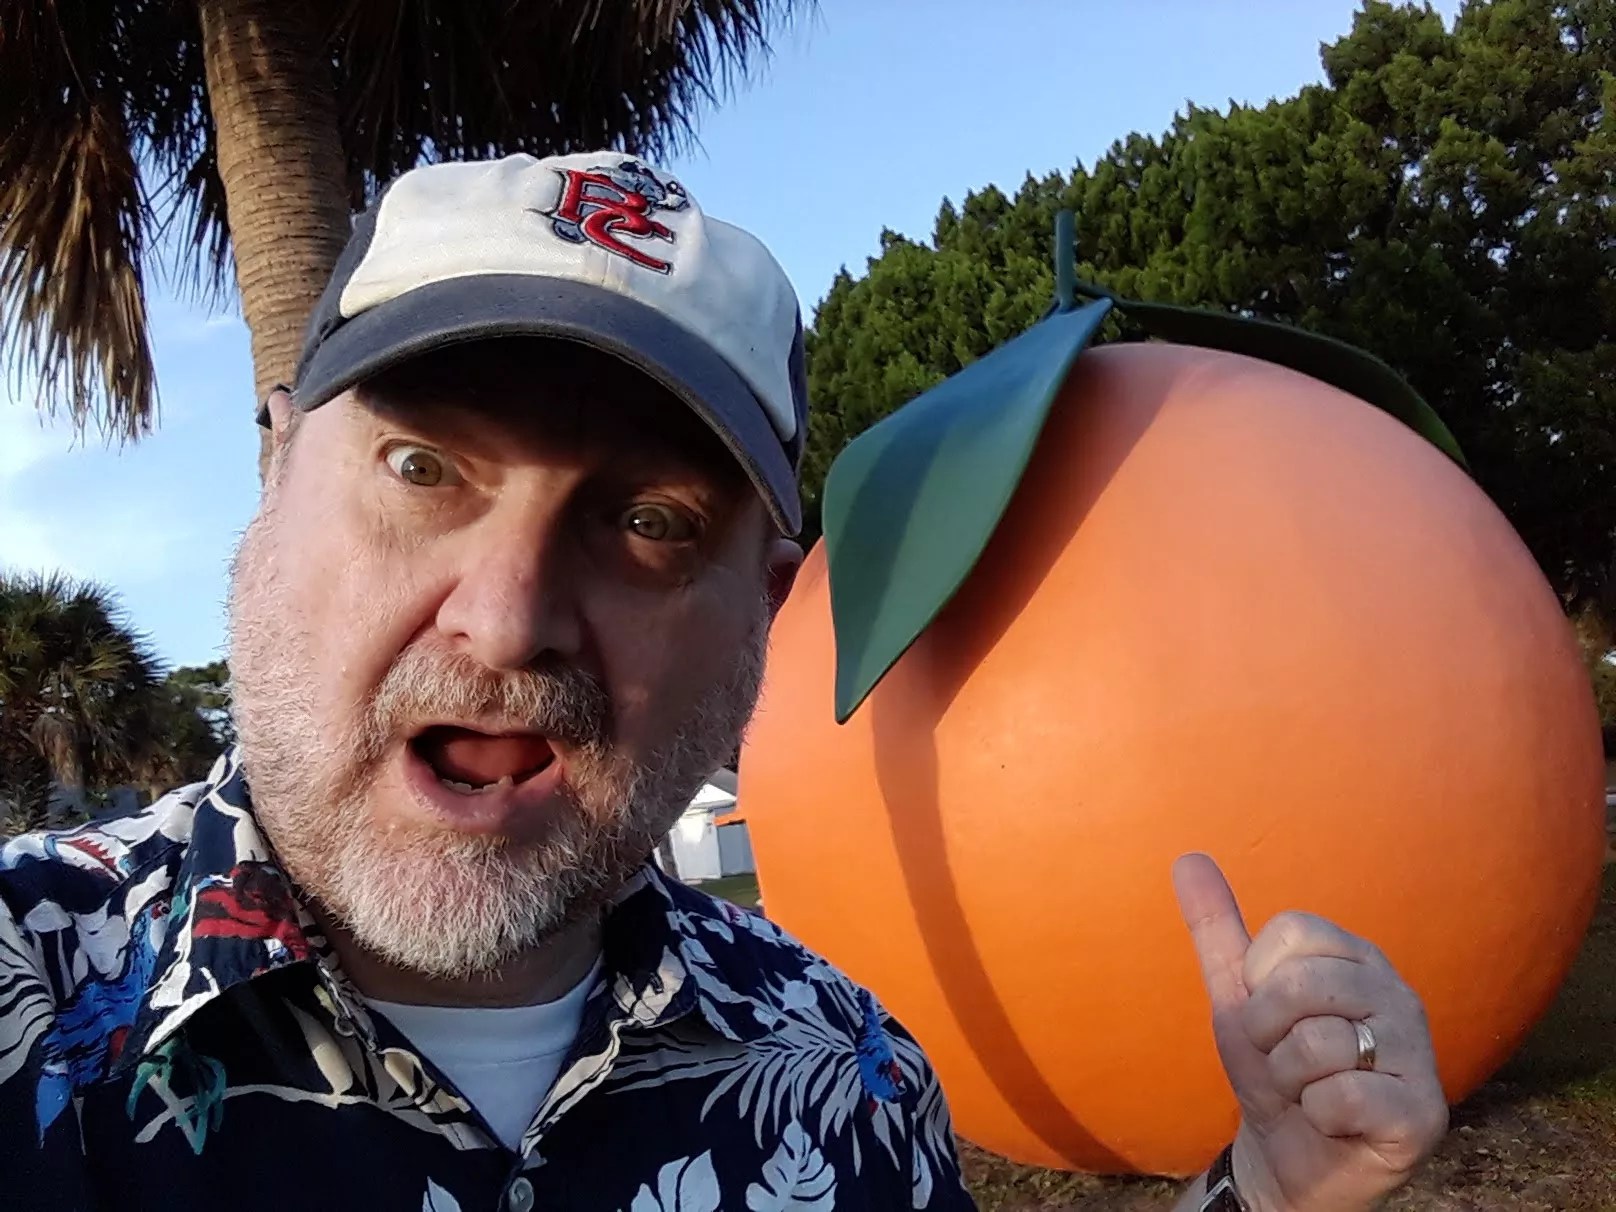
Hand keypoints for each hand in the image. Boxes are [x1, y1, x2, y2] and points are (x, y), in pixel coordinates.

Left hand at [1174, 853, 1448, 1211]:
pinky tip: (1335, 1121)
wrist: (1289, 1157)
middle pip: (1299, 985)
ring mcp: (1418, 1052)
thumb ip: (1216, 927)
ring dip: (1289, 1080)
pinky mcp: (1423, 1112)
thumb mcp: (1236, 996)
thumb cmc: (1272, 1068)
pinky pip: (1340, 1097)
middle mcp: (1398, 993)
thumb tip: (1188, 857)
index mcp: (1356, 957)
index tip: (1268, 1016)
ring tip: (1308, 1092)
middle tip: (1282, 1061)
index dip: (1257, 983)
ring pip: (1316, 1045)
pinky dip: (1318, 1115)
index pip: (1289, 934)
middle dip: (1266, 1034)